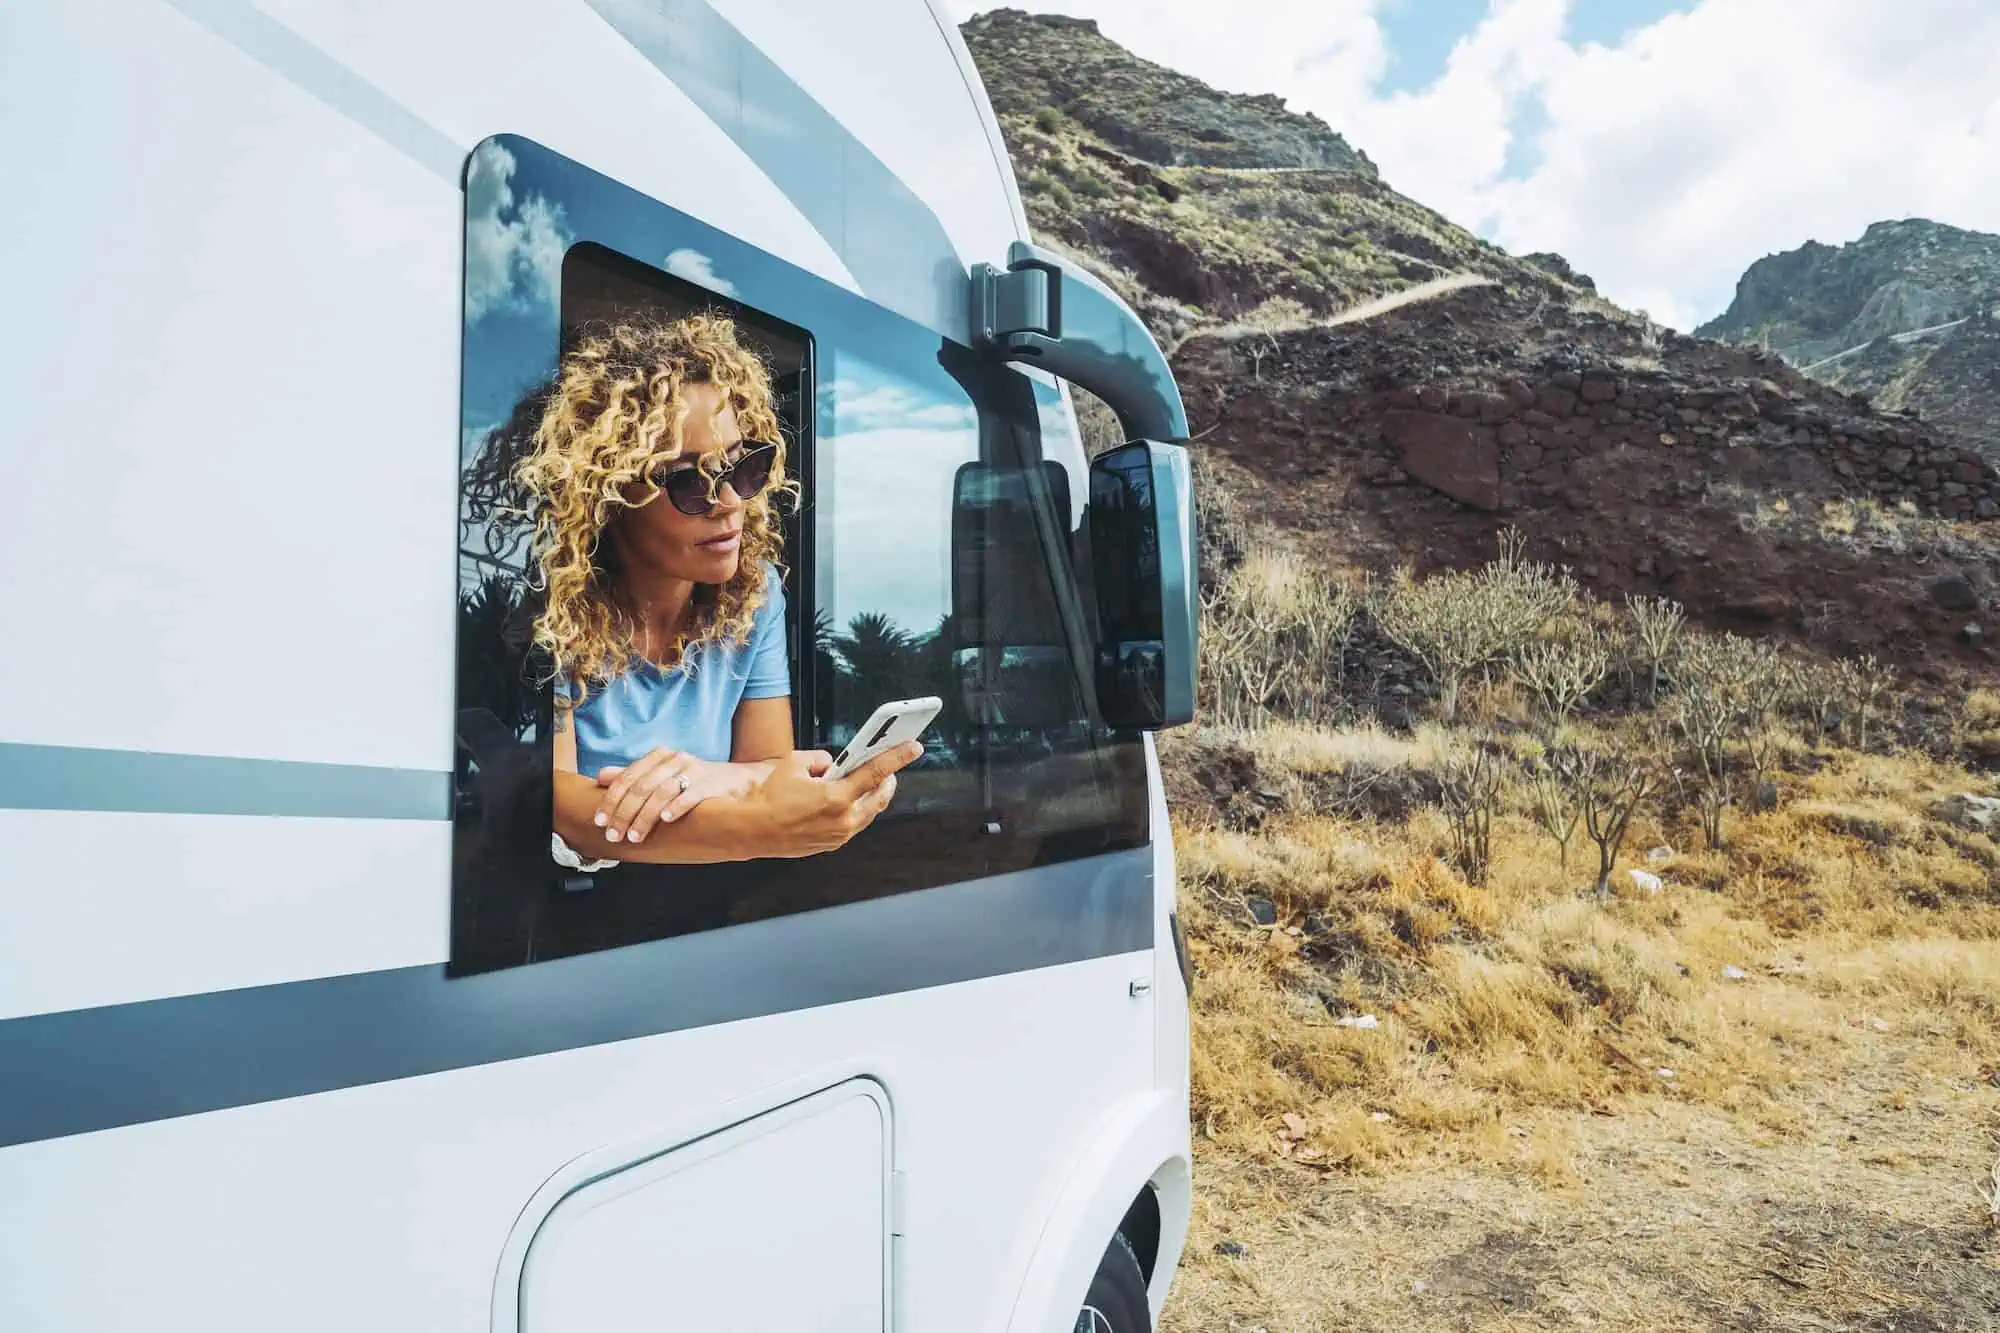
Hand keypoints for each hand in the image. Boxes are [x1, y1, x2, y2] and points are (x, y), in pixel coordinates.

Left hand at [592, 750, 767, 844]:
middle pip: (641, 787)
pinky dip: (676, 806)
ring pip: (661, 792)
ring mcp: (693, 770)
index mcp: (658, 757)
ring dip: (645, 816)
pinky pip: (690, 794)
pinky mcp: (711, 783)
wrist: (740, 782)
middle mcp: (674, 760)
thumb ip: (633, 776)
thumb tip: (601, 777)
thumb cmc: (697, 782)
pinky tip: (666, 820)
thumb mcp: (663, 777)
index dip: (611, 800)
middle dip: (624, 813)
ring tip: (635, 836)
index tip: (601, 821)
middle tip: (615, 835)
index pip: (627, 777)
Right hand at [736, 743, 922, 857]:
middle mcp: (843, 819)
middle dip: (888, 779)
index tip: (913, 748)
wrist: (752, 829)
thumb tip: (834, 765)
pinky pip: (854, 824)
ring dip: (872, 796)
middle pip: (880, 796)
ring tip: (868, 781)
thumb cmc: (770, 798)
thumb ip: (822, 759)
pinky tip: (847, 800)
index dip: (898, 757)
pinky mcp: (832, 843)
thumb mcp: (795, 763)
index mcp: (837, 797)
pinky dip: (856, 809)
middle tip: (888, 767)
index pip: (876, 772)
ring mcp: (839, 834)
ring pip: (869, 813)